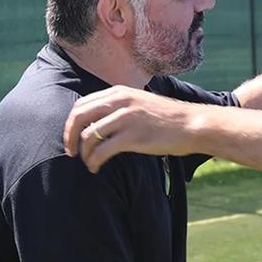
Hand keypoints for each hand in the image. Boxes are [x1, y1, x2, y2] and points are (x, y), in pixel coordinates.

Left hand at [63, 86, 198, 172]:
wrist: (191, 124)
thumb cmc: (166, 118)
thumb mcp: (138, 103)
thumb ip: (118, 107)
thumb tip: (96, 122)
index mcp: (118, 92)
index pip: (81, 104)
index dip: (71, 124)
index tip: (71, 138)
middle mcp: (119, 102)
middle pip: (79, 117)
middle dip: (69, 137)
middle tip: (71, 153)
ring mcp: (126, 118)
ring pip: (89, 136)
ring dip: (84, 153)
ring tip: (89, 163)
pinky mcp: (133, 137)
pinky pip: (102, 150)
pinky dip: (94, 161)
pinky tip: (96, 168)